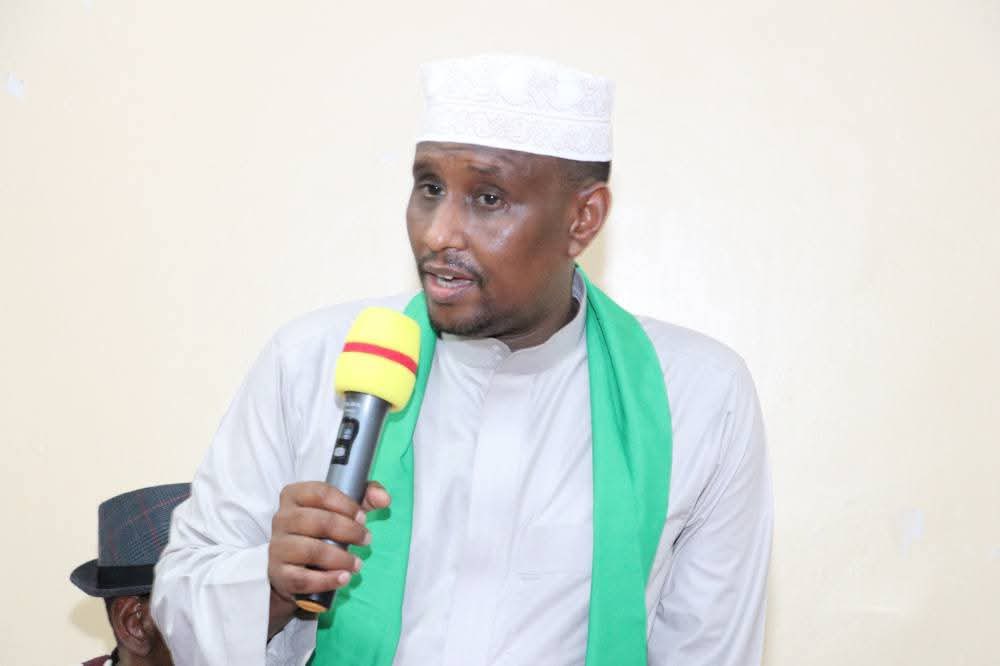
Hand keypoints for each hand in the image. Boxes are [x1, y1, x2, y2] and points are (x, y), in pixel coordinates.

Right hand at [267, 481, 390, 630]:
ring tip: (358, 564)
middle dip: (349, 531)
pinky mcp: (279, 574)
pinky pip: (303, 578)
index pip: (320, 493)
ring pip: (311, 550)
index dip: (346, 505)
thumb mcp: (340, 508)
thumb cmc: (319, 530)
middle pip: (318, 521)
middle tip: (366, 540)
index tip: (363, 517)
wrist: (291, 566)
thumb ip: (365, 497)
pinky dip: (327, 580)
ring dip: (340, 558)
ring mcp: (278, 547)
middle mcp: (282, 518)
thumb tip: (384, 499)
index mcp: (294, 495)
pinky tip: (343, 578)